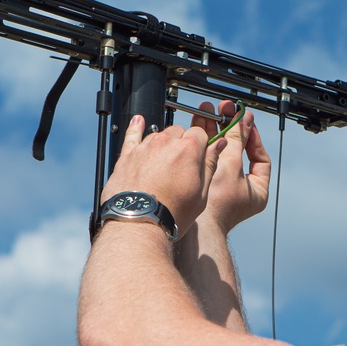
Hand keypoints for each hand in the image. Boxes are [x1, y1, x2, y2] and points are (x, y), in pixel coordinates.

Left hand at [101, 115, 226, 237]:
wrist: (138, 224)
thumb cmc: (171, 213)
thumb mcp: (201, 194)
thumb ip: (210, 165)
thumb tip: (219, 145)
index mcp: (189, 150)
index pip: (201, 133)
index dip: (203, 145)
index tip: (202, 154)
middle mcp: (166, 142)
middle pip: (179, 132)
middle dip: (183, 145)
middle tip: (183, 166)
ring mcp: (145, 147)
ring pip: (159, 135)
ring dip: (164, 145)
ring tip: (164, 165)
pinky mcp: (127, 155)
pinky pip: (132, 135)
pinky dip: (136, 128)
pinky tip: (138, 121)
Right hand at [191, 100, 271, 232]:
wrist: (192, 226)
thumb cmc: (216, 204)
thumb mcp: (232, 164)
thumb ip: (238, 139)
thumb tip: (245, 119)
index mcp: (257, 191)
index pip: (260, 158)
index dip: (252, 137)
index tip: (245, 121)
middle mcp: (241, 190)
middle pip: (237, 152)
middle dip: (230, 130)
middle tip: (224, 110)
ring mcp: (221, 188)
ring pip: (220, 153)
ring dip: (214, 132)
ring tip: (206, 111)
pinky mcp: (204, 185)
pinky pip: (207, 159)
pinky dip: (203, 144)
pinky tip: (197, 128)